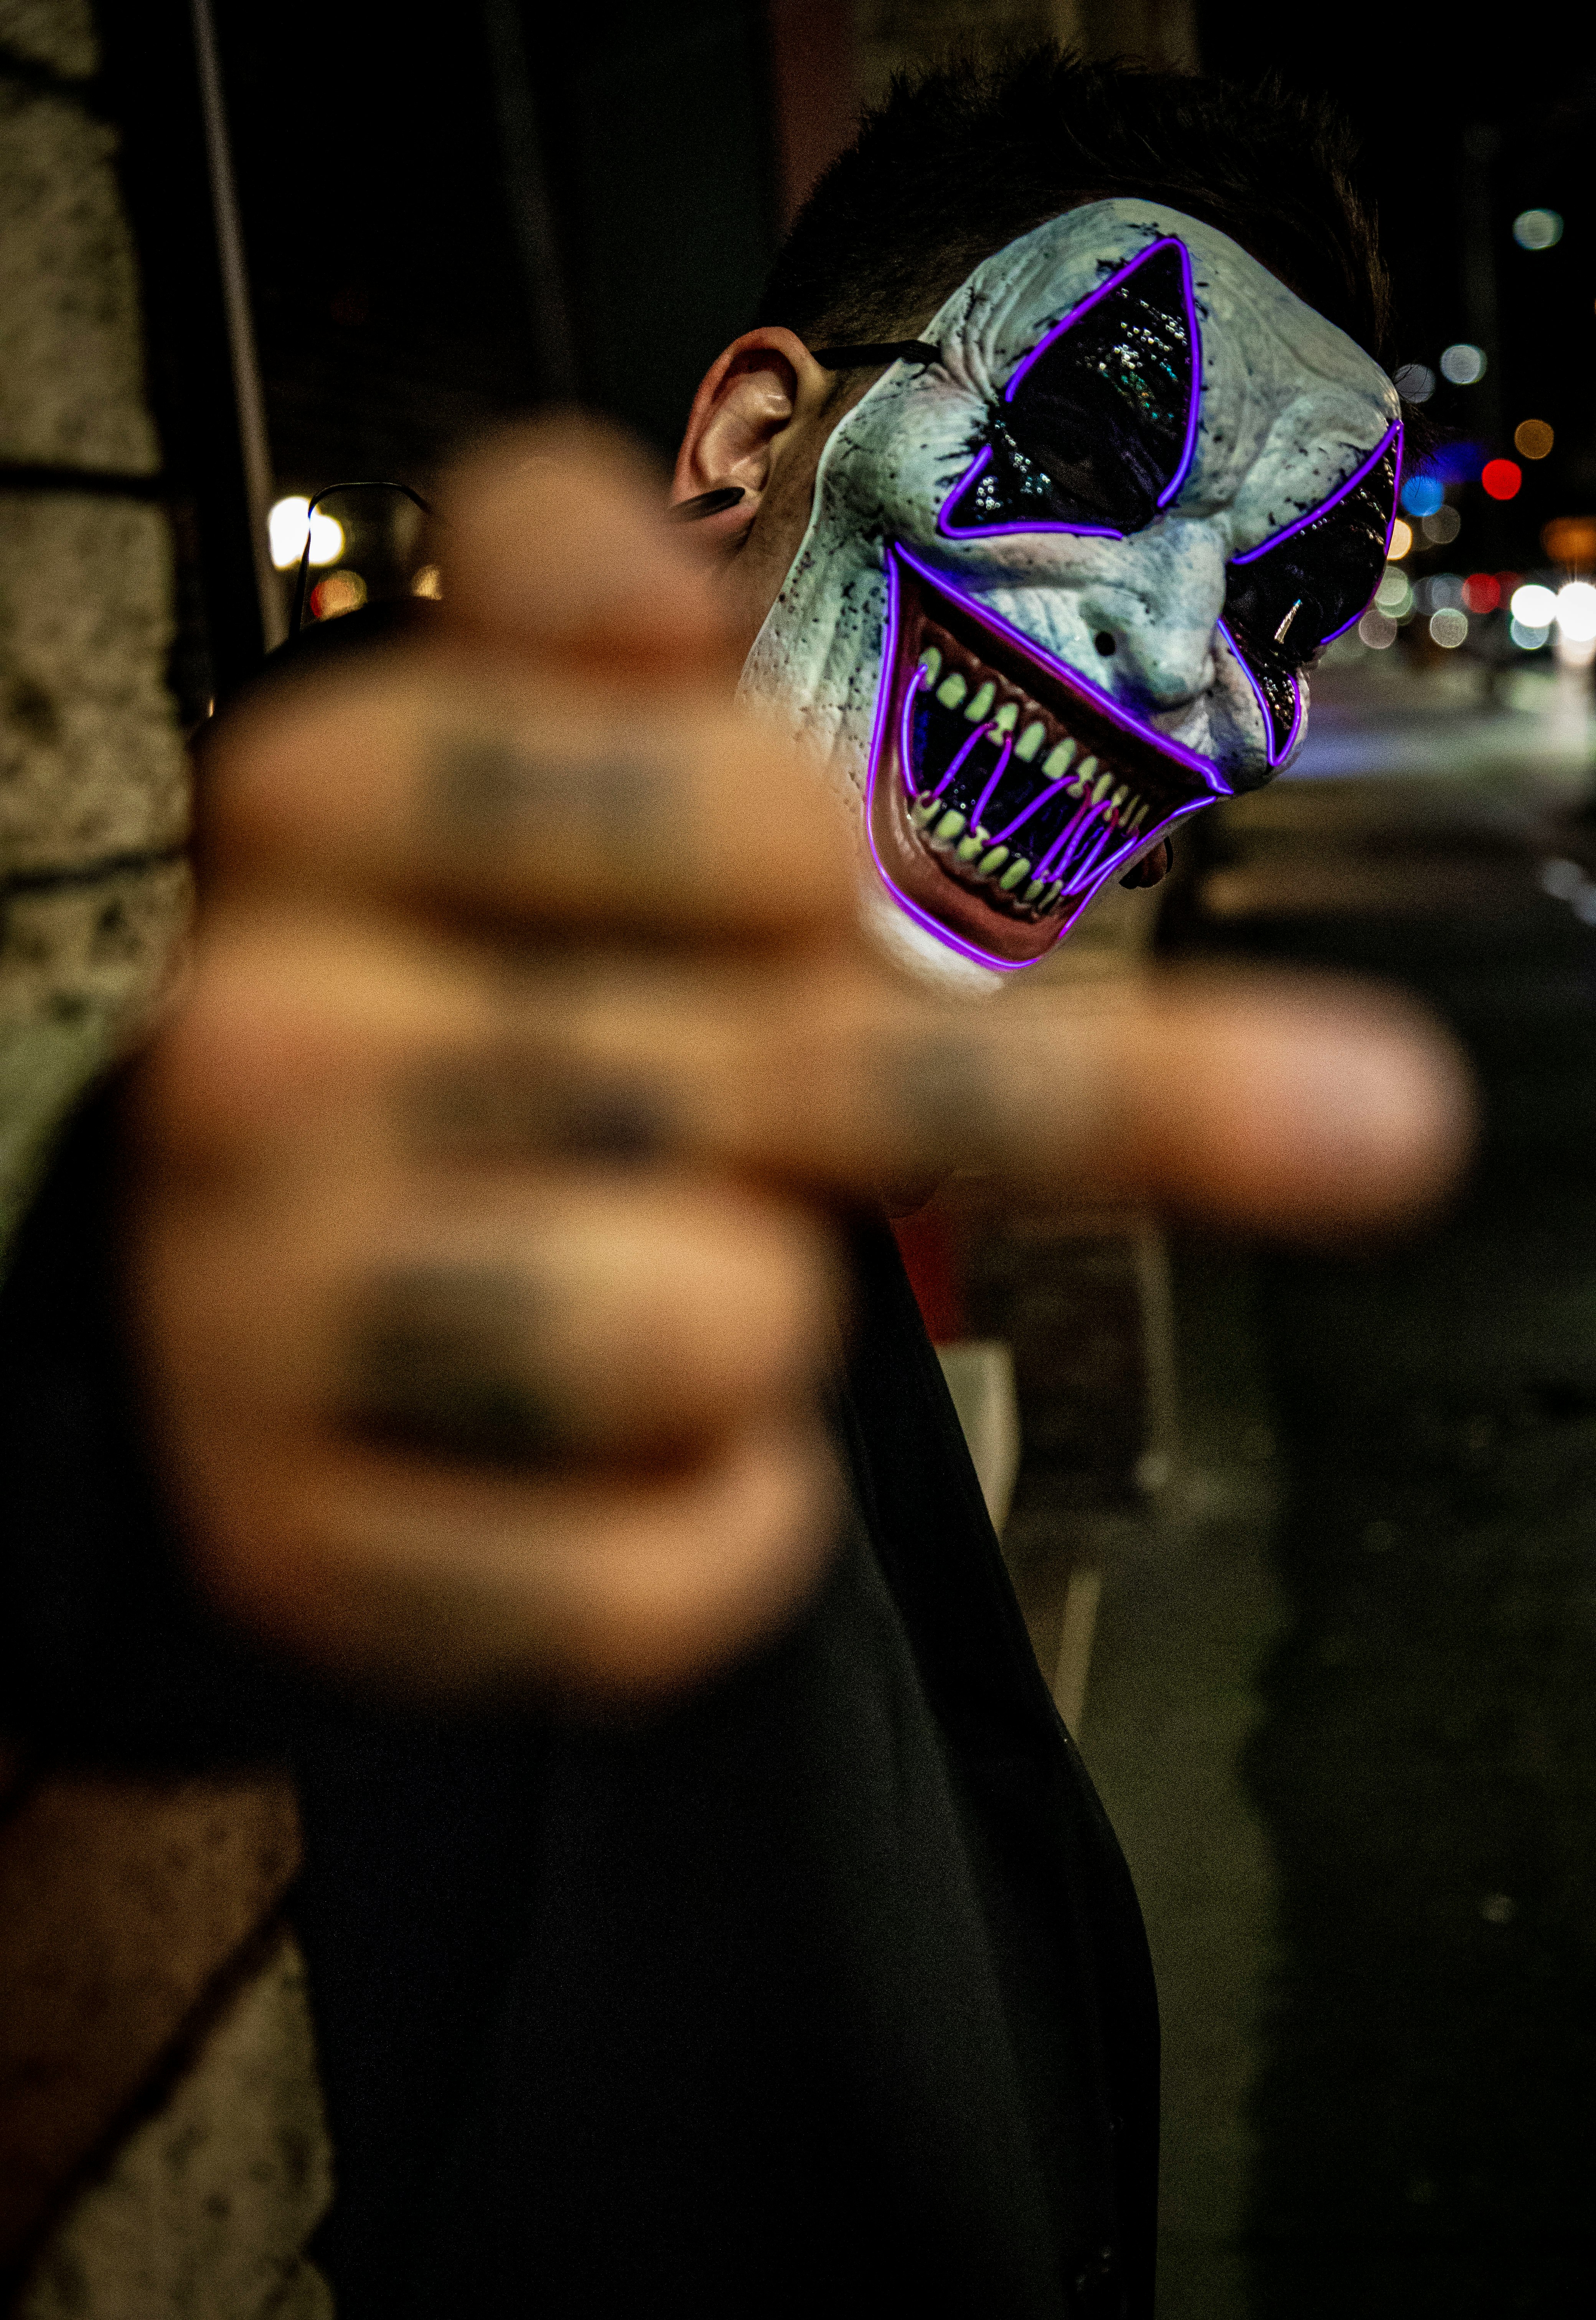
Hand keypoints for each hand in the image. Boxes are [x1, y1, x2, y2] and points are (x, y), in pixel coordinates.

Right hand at [123, 421, 1471, 1700]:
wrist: (278, 1268)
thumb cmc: (478, 997)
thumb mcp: (519, 749)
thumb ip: (570, 581)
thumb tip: (653, 591)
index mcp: (321, 806)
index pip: (768, 813)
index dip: (845, 875)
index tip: (814, 902)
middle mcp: (259, 1050)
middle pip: (815, 1071)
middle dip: (958, 1107)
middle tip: (951, 1117)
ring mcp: (256, 1315)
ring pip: (727, 1329)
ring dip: (763, 1319)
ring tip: (651, 1267)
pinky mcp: (304, 1549)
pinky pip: (667, 1575)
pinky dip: (715, 1531)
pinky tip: (629, 1455)